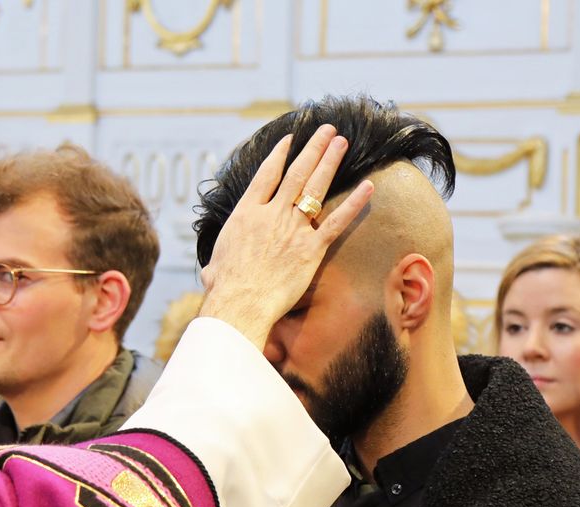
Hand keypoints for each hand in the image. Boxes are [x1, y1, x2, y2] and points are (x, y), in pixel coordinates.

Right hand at [198, 125, 373, 349]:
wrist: (240, 302)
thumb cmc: (224, 288)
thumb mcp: (214, 267)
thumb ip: (216, 263)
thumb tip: (210, 273)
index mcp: (246, 213)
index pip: (266, 176)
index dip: (279, 155)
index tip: (290, 139)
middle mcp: (271, 214)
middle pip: (296, 173)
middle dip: (313, 149)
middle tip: (328, 131)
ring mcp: (293, 229)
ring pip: (315, 188)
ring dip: (329, 162)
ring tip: (341, 142)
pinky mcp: (311, 248)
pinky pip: (336, 222)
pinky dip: (354, 204)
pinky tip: (368, 186)